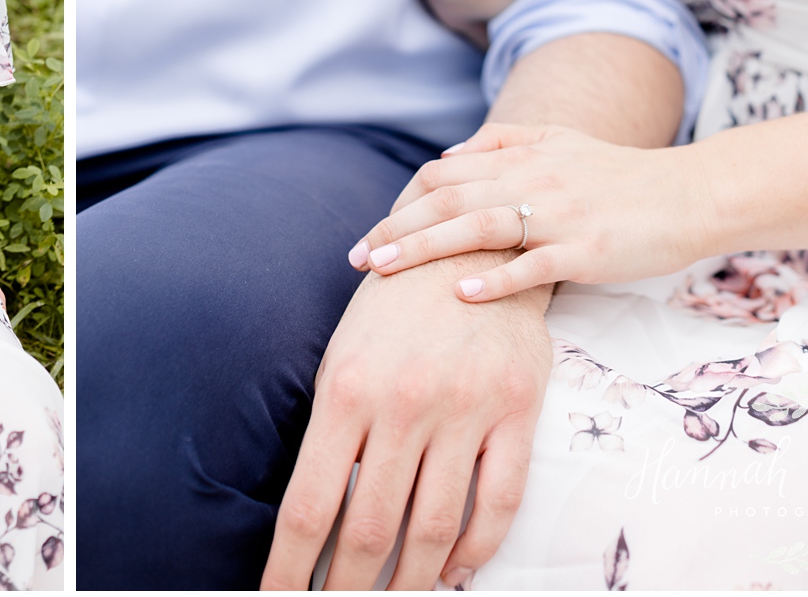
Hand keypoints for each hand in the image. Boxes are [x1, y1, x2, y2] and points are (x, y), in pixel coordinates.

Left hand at [262, 259, 551, 589]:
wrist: (471, 244)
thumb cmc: (394, 306)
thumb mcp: (343, 355)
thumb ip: (333, 431)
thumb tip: (313, 515)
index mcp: (346, 390)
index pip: (310, 505)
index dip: (291, 567)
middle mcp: (403, 404)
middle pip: (370, 529)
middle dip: (348, 589)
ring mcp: (464, 409)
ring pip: (434, 528)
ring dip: (410, 582)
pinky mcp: (516, 411)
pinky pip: (498, 502)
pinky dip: (475, 550)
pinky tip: (452, 572)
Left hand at [351, 124, 709, 301]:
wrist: (691, 194)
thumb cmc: (621, 174)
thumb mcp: (560, 139)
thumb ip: (503, 140)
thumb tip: (447, 155)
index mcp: (521, 157)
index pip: (442, 174)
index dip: (402, 201)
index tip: (375, 230)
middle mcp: (533, 181)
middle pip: (446, 200)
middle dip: (395, 228)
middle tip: (357, 257)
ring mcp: (560, 216)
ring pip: (477, 228)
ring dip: (422, 249)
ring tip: (382, 270)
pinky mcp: (588, 250)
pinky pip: (534, 265)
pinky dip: (496, 279)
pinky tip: (461, 295)